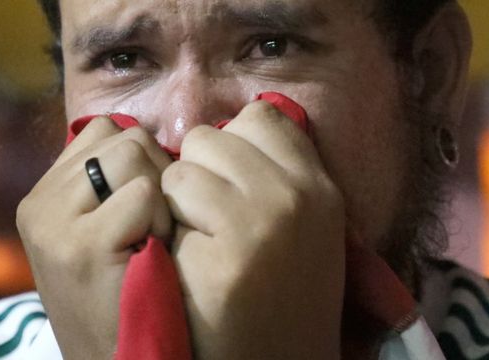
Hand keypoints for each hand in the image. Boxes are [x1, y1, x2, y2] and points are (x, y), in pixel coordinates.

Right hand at [17, 117, 171, 359]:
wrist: (116, 356)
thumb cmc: (125, 288)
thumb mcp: (104, 229)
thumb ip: (111, 183)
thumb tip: (146, 140)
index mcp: (46, 195)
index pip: (105, 129)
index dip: (141, 159)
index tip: (144, 204)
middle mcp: (41, 202)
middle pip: (125, 136)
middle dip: (156, 173)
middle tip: (151, 224)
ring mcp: (54, 222)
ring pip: (133, 153)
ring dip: (158, 194)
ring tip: (149, 236)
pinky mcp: (79, 245)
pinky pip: (143, 192)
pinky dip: (159, 219)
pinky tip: (151, 251)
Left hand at [162, 101, 345, 358]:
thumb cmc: (281, 296)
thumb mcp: (305, 228)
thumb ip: (277, 173)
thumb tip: (232, 126)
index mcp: (320, 188)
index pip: (261, 115)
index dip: (231, 144)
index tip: (227, 181)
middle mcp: (298, 197)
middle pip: (212, 135)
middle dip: (198, 170)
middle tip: (209, 219)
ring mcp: (263, 224)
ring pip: (184, 165)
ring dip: (177, 201)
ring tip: (198, 242)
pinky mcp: (227, 256)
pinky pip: (168, 202)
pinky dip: (168, 229)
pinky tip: (187, 264)